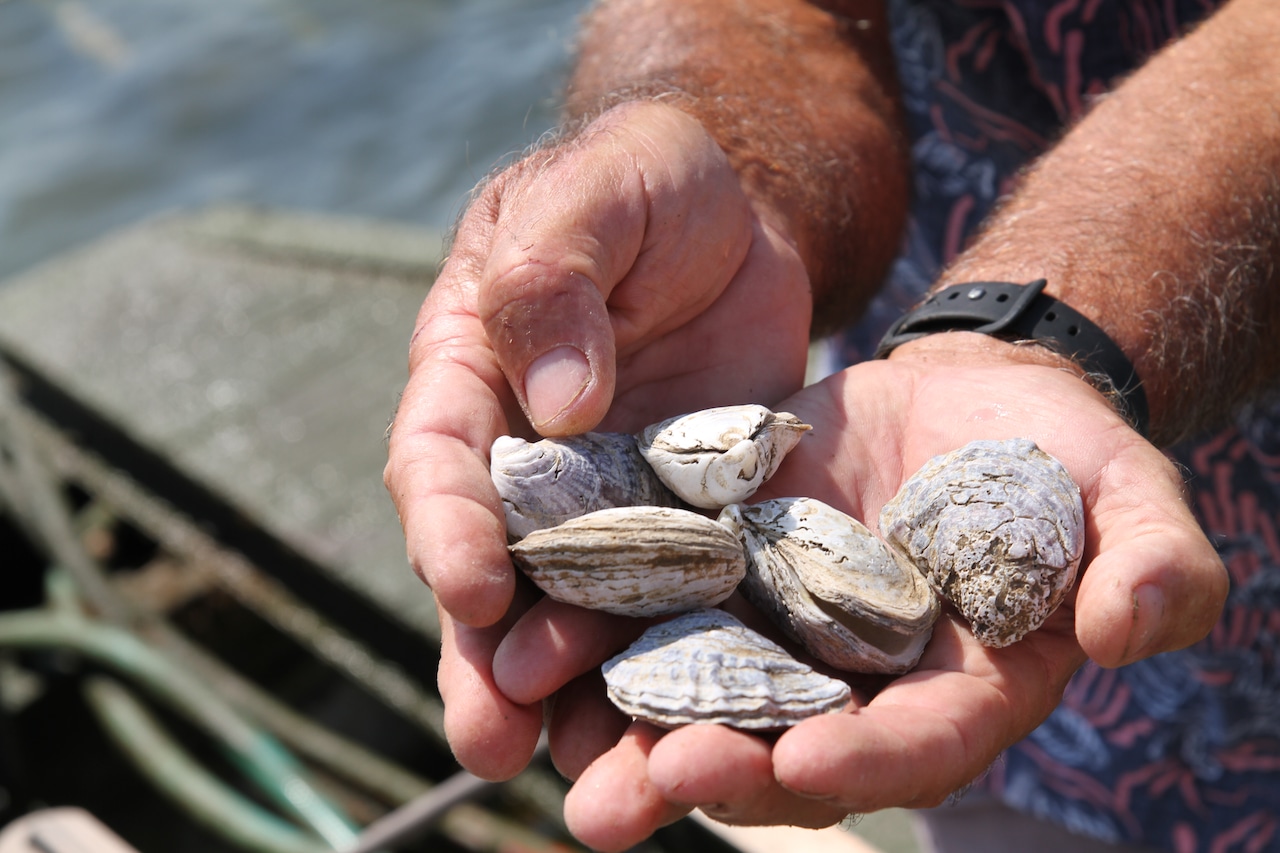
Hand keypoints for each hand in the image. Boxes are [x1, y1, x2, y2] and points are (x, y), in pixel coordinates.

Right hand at [384, 100, 814, 777]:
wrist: (737, 216)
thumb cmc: (647, 183)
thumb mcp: (599, 194)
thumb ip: (556, 276)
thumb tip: (557, 400)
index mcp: (473, 376)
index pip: (440, 462)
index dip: (449, 529)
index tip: (476, 589)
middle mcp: (525, 457)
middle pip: (494, 568)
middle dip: (487, 657)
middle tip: (491, 742)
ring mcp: (606, 500)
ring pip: (576, 609)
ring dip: (574, 693)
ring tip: (587, 776)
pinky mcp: (685, 524)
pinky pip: (673, 600)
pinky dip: (673, 661)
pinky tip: (688, 728)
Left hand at [490, 333, 1227, 849]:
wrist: (966, 396)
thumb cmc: (1061, 452)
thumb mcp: (1129, 495)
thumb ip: (1154, 564)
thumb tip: (1134, 631)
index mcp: (962, 686)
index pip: (919, 742)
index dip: (867, 762)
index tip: (800, 764)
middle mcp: (857, 682)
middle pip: (786, 745)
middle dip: (714, 770)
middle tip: (636, 793)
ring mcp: (781, 629)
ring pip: (700, 693)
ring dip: (625, 729)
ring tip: (553, 753)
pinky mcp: (722, 567)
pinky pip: (656, 606)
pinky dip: (598, 628)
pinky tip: (533, 639)